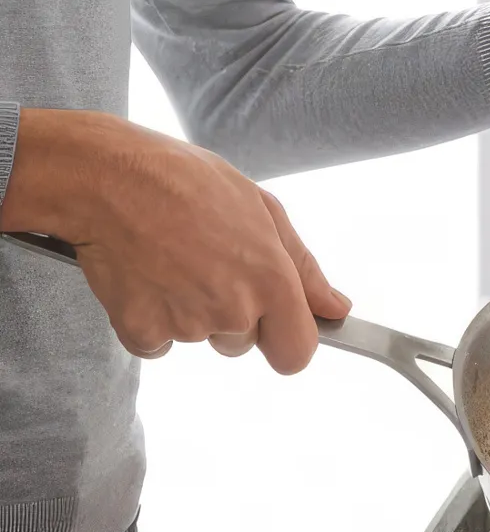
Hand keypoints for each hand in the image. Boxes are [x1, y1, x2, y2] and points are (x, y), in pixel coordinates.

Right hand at [0, 109, 349, 373]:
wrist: (110, 178)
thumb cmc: (189, 183)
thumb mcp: (264, 211)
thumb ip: (305, 269)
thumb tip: (337, 309)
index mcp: (271, 281)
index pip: (297, 353)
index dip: (290, 343)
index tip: (280, 328)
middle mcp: (233, 310)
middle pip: (244, 344)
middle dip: (234, 315)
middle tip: (209, 264)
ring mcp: (184, 325)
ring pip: (200, 338)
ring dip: (191, 312)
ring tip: (174, 258)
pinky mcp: (138, 332)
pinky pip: (155, 343)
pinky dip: (149, 318)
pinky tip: (144, 275)